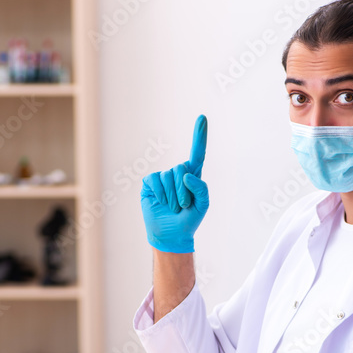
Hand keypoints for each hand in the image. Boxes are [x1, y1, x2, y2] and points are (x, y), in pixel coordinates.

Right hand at [140, 115, 208, 253]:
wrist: (171, 235)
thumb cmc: (189, 220)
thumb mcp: (203, 205)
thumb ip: (201, 188)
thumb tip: (185, 174)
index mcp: (193, 176)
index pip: (197, 153)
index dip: (199, 135)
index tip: (202, 117)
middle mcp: (177, 174)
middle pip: (181, 168)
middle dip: (183, 191)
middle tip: (183, 206)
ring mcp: (162, 178)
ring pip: (168, 176)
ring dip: (172, 196)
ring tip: (173, 208)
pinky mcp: (149, 184)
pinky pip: (155, 180)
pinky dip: (160, 194)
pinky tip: (161, 203)